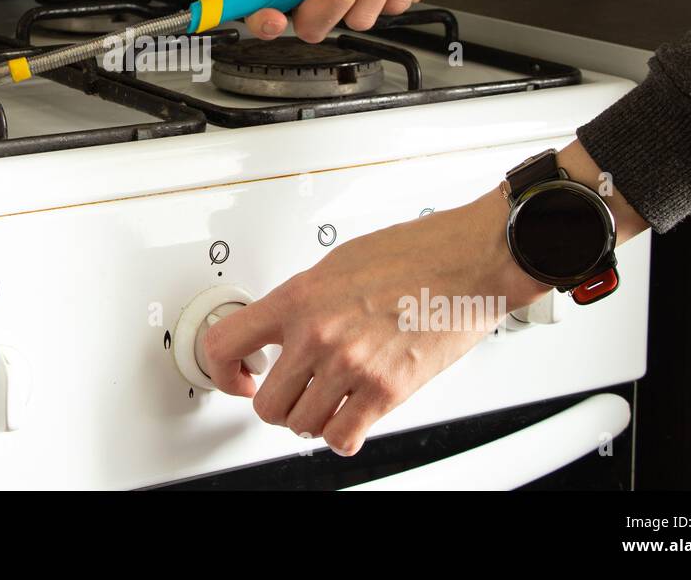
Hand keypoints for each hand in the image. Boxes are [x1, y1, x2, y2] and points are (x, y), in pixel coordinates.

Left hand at [200, 189, 547, 454]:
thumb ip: (303, 298)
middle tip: (290, 392)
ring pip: (301, 426)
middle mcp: (317, 335)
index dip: (221, 371)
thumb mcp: (336, 262)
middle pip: (265, 404)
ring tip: (326, 400)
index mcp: (298, 298)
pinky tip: (350, 416)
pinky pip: (342, 438)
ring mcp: (351, 366)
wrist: (469, 261)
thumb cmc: (414, 252)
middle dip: (276, 403)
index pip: (223, 344)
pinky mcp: (386, 391)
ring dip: (311, 419)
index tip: (236, 376)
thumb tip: (282, 323)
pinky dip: (343, 434)